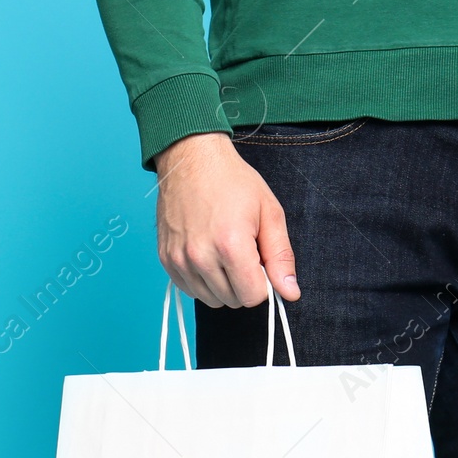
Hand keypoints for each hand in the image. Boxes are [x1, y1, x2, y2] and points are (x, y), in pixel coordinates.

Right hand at [152, 133, 298, 306]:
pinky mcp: (167, 259)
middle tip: (241, 251)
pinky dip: (202, 280)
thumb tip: (290, 293)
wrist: (190, 157)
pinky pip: (191, 290)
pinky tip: (206, 254)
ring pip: (211, 299)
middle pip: (233, 300)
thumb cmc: (232, 181)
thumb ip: (281, 257)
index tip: (258, 261)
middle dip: (243, 282)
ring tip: (222, 251)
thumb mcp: (269, 213)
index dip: (262, 282)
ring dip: (222, 284)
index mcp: (230, 245)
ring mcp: (180, 259)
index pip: (253, 297)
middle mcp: (201, 256)